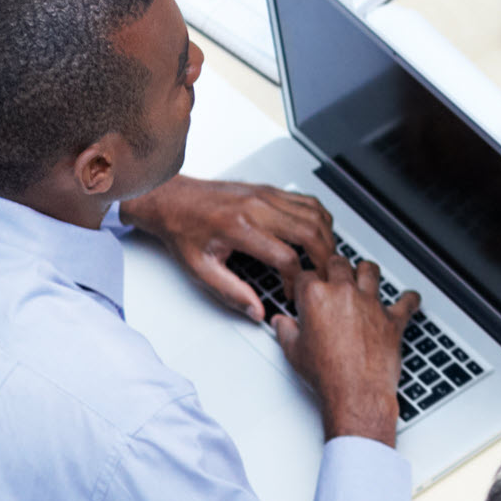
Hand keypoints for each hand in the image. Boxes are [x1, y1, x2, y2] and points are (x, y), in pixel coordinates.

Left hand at [122, 176, 336, 322]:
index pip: (285, 256)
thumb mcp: (200, 269)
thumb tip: (255, 310)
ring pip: (315, 214)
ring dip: (327, 238)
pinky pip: (308, 201)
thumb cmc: (184, 231)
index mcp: (238, 228)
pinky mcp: (269, 190)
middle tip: (323, 276)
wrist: (172, 200)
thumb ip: (230, 292)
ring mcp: (266, 195)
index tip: (291, 292)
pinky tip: (318, 233)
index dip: (295, 281)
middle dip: (324, 258)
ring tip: (324, 258)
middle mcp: (256, 207)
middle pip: (310, 232)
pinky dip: (321, 218)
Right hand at [270, 250, 416, 445]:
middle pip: (338, 263)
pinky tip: (408, 299)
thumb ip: (286, 331)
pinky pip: (407, 301)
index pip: (305, 275)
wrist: (357, 393)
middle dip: (333, 267)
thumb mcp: (295, 352)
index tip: (305, 288)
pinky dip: (409, 300)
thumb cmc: (327, 374)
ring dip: (366, 272)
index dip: (304, 282)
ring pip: (370, 270)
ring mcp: (371, 303)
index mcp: (317, 297)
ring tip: (363, 276)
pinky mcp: (393, 318)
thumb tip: (281, 323)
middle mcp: (345, 293)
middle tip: (332, 275)